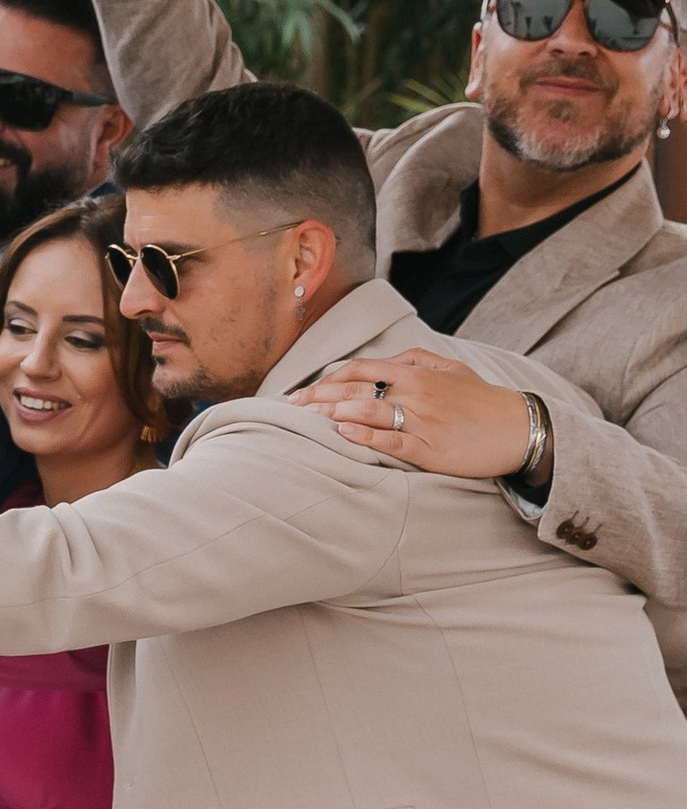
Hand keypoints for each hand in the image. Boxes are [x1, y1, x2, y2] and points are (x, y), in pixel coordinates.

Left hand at [289, 350, 535, 482]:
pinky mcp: (429, 448)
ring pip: (369, 413)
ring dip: (333, 414)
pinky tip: (343, 434)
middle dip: (319, 397)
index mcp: (417, 372)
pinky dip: (365, 437)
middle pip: (356, 390)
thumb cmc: (481, 399)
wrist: (517, 428)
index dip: (329, 379)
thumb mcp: (451, 368)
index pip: (361, 370)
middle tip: (290, 406)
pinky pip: (391, 442)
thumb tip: (384, 361)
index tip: (304, 390)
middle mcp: (415, 392)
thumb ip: (416, 360)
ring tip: (305, 418)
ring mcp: (421, 420)